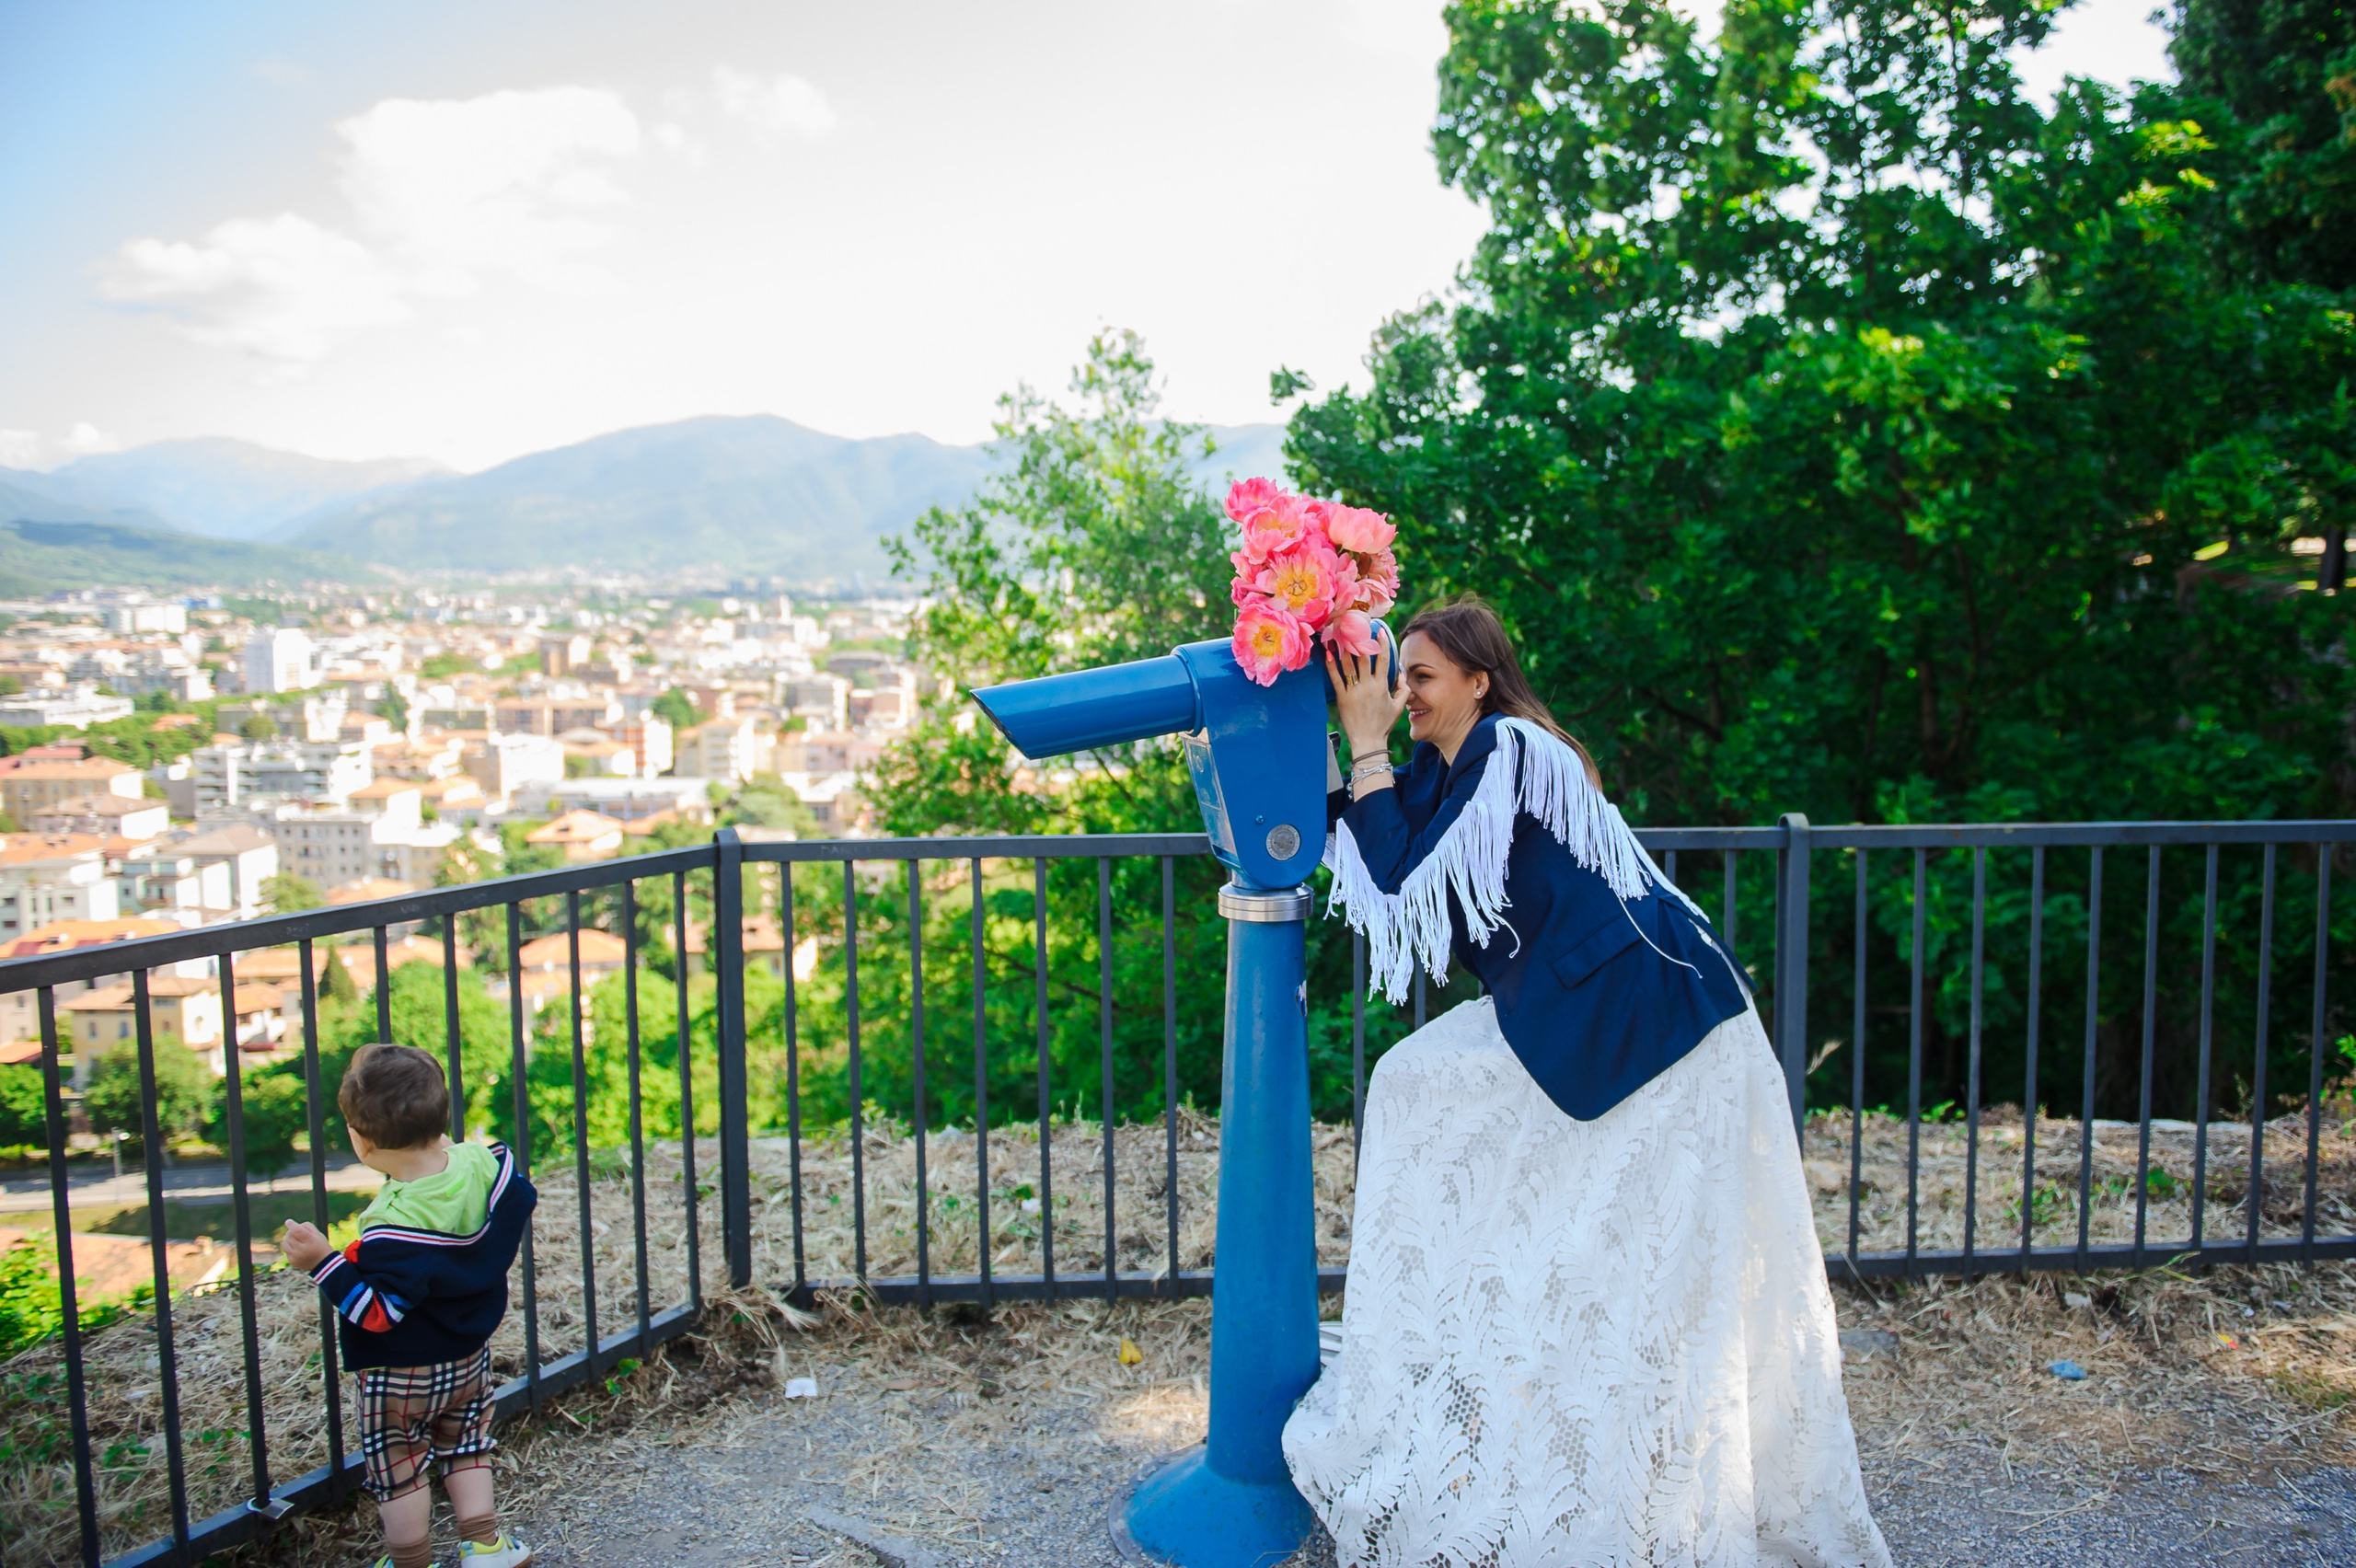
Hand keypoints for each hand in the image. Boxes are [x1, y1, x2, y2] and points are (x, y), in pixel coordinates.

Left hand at [281, 1220, 331, 1269]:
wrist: (323, 1263)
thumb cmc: (321, 1245)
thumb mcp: (318, 1234)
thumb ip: (306, 1226)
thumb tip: (293, 1225)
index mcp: (310, 1241)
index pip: (298, 1231)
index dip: (292, 1225)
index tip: (288, 1221)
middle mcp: (302, 1250)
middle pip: (290, 1236)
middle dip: (291, 1232)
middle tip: (296, 1232)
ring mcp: (296, 1257)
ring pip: (285, 1244)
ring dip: (288, 1239)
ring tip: (295, 1239)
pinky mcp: (292, 1262)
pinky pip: (287, 1251)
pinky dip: (290, 1248)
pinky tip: (297, 1249)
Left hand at [1325, 635, 1407, 758]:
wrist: (1369, 741)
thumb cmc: (1383, 724)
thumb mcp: (1399, 706)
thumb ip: (1403, 689)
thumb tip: (1402, 673)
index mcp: (1382, 686)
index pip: (1383, 660)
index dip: (1381, 644)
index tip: (1379, 631)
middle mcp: (1368, 686)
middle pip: (1363, 658)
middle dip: (1360, 641)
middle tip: (1355, 627)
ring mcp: (1354, 691)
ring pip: (1348, 666)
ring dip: (1344, 648)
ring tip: (1340, 634)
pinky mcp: (1342, 698)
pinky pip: (1336, 679)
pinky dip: (1331, 665)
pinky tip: (1328, 653)